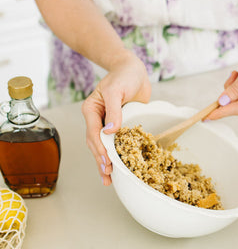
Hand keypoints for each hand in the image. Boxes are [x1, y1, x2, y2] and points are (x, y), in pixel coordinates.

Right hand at [81, 51, 150, 185]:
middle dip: (101, 160)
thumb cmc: (124, 76)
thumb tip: (110, 132)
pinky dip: (117, 152)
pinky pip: (117, 140)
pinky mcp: (120, 124)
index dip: (100, 149)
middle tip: (107, 175)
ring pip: (104, 145)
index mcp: (91, 110)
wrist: (135, 70)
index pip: (93, 133)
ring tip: (109, 178)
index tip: (107, 162)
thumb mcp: (115, 90)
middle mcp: (98, 118)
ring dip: (106, 160)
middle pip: (96, 143)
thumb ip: (114, 111)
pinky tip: (120, 163)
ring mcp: (109, 122)